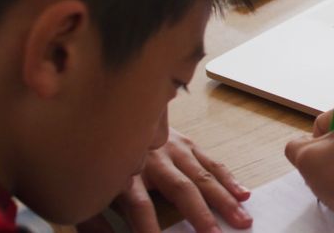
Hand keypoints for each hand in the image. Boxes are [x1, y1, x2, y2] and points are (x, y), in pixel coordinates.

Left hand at [81, 127, 251, 232]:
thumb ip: (94, 221)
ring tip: (242, 220)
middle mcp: (153, 159)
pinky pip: (210, 162)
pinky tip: (243, 194)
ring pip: (202, 175)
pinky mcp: (186, 144)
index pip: (140, 206)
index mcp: (126, 174)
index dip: (149, 227)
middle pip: (181, 189)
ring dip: (224, 199)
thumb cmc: (101, 160)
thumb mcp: (90, 192)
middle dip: (200, 215)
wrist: (113, 111)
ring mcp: (173, 148)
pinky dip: (228, 179)